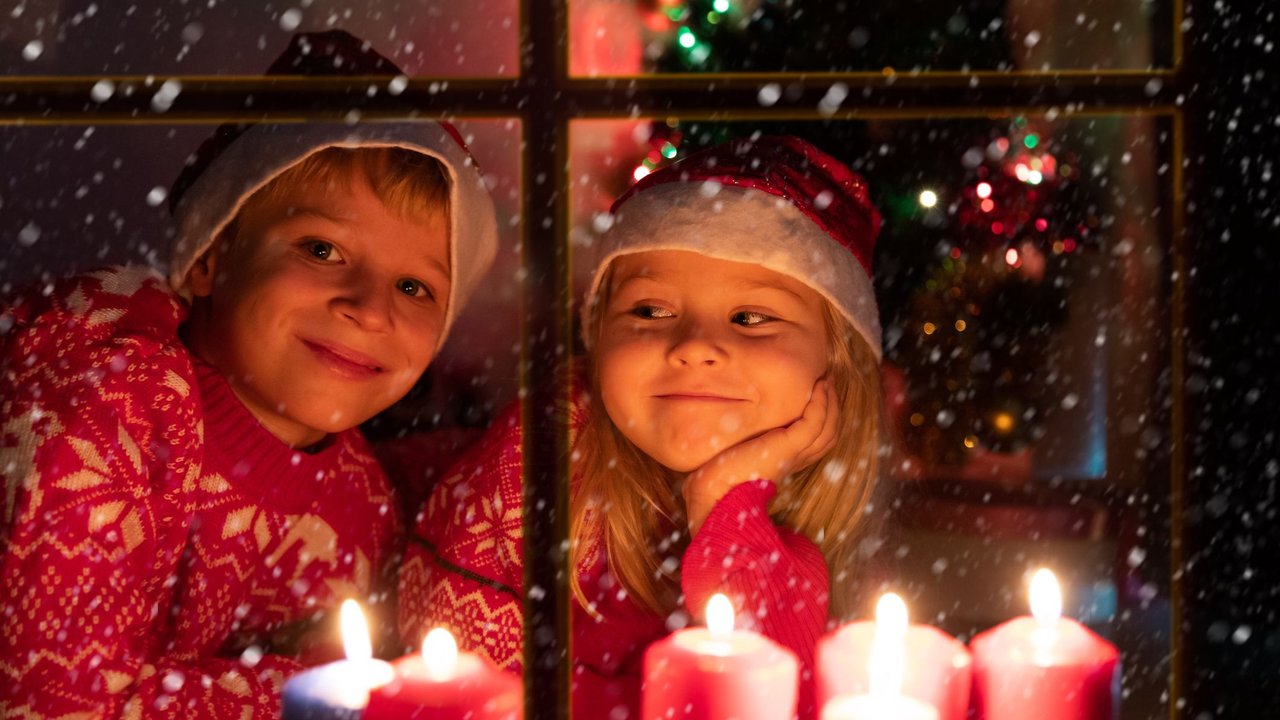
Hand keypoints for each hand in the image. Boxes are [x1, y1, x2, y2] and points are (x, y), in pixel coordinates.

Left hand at [683, 377, 837, 535]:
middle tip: (826, 383)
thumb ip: (727, 454)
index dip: (817, 421)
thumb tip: (711, 444)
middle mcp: (792, 461)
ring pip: (827, 428)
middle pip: (826, 435)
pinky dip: (821, 404)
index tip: (812, 399)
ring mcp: (792, 455)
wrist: (712, 502)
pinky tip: (819, 387)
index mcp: (780, 464)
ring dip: (829, 402)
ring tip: (826, 381)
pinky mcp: (788, 447)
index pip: (811, 443)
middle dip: (829, 408)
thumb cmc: (710, 489)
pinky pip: (815, 422)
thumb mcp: (723, 464)